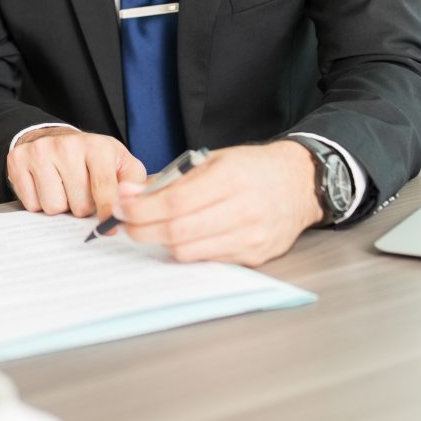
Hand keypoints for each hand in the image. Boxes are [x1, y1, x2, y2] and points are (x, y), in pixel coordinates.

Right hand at [7, 128, 146, 219]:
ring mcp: (40, 151)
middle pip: (78, 205)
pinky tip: (46, 185)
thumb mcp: (121, 164)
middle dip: (82, 206)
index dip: (108, 213)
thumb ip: (133, 185)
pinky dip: (40, 201)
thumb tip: (129, 206)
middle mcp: (67, 145)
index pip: (104, 188)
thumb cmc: (92, 158)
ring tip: (64, 187)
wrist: (55, 138)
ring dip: (61, 205)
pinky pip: (31, 204)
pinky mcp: (18, 160)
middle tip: (81, 190)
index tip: (109, 229)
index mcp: (97, 146)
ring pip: (53, 207)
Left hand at [108, 142, 322, 265]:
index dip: (140, 210)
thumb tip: (129, 194)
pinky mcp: (255, 256)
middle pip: (177, 232)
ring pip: (189, 252)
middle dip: (142, 230)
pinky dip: (189, 250)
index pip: (174, 203)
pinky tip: (183, 236)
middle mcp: (243, 210)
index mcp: (230, 179)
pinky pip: (208, 260)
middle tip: (125, 224)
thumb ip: (172, 180)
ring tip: (153, 229)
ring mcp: (251, 237)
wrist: (300, 183)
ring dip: (162, 243)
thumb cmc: (253, 168)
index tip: (120, 208)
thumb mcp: (213, 160)